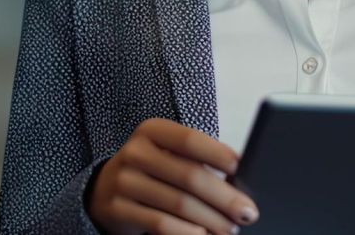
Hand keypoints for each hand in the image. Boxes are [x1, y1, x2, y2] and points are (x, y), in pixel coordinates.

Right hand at [88, 117, 260, 234]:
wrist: (107, 190)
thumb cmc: (153, 171)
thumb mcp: (170, 155)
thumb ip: (199, 160)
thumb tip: (241, 179)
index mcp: (151, 131)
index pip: (190, 140)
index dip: (218, 155)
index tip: (242, 170)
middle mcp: (134, 152)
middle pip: (189, 176)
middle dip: (224, 197)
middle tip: (247, 212)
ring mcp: (123, 181)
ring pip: (178, 203)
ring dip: (211, 220)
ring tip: (230, 228)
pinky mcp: (118, 209)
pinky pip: (160, 223)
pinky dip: (187, 233)